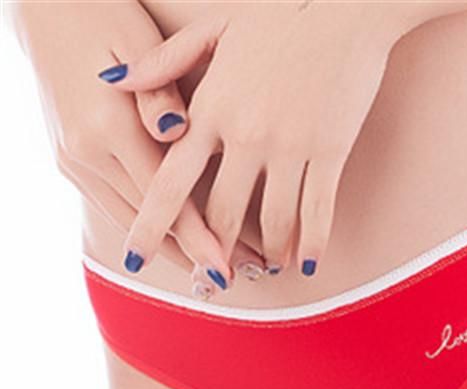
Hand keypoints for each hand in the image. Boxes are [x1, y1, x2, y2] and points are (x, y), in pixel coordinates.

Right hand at [10, 0, 263, 280]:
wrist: (43, 5)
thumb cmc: (105, 15)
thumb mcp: (139, 42)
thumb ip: (160, 94)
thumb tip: (177, 133)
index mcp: (108, 124)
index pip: (166, 198)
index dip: (200, 239)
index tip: (228, 271)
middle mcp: (86, 151)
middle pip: (149, 221)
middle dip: (193, 255)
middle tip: (233, 281)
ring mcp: (73, 159)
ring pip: (129, 221)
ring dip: (169, 252)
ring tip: (208, 274)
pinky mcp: (69, 160)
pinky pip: (114, 206)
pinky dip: (144, 230)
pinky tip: (170, 247)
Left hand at [103, 2, 404, 283]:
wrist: (346, 4)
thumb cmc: (278, 15)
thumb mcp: (212, 30)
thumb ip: (162, 64)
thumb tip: (111, 84)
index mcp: (211, 108)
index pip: (169, 179)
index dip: (152, 224)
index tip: (135, 260)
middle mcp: (245, 133)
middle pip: (220, 212)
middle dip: (215, 250)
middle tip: (216, 274)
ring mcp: (290, 144)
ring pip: (272, 220)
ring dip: (268, 252)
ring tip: (267, 267)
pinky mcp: (329, 149)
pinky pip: (317, 211)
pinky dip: (312, 243)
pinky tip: (307, 264)